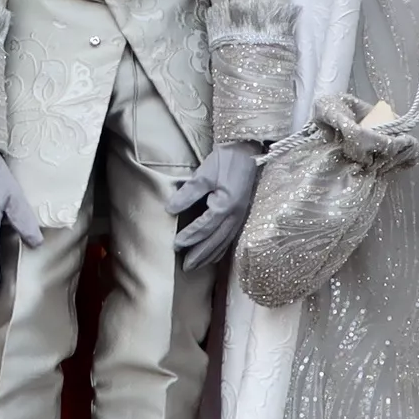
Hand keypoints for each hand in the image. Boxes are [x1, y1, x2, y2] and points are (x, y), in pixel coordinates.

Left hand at [169, 145, 260, 269]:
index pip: (203, 228)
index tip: (175, 245)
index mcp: (225, 206)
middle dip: (199, 255)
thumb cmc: (226, 160)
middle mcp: (235, 216)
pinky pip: (231, 238)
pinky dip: (221, 249)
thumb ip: (187, 194)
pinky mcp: (243, 215)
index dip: (189, 238)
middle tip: (186, 267)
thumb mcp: (204, 174)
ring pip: (224, 242)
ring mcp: (241, 217)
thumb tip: (170, 210)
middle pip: (215, 241)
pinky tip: (215, 254)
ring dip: (210, 256)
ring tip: (197, 266)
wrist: (249, 150)